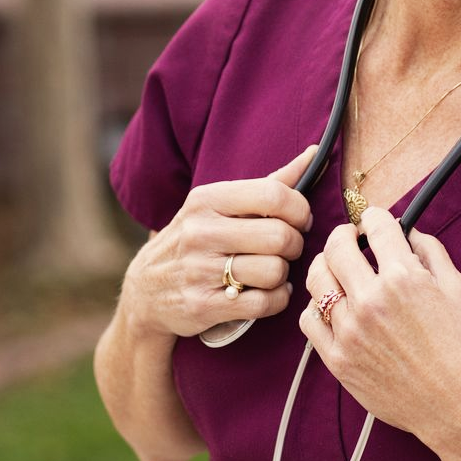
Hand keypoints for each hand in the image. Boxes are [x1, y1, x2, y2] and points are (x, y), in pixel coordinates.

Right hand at [125, 150, 316, 338]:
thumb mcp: (219, 205)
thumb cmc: (196, 240)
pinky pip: (263, 303)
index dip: (299, 210)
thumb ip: (269, 183)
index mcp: (207, 199)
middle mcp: (200, 232)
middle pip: (280, 236)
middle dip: (294, 245)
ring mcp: (199, 271)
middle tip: (286, 250)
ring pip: (274, 271)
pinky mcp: (202, 306)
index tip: (299, 220)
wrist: (145, 291)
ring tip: (272, 272)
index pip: (274, 195)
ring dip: (283, 275)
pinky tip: (267, 293)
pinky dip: (276, 300)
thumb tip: (314, 153)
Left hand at [298, 208, 460, 452]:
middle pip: (335, 246)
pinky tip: (333, 307)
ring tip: (338, 272)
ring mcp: (349, 331)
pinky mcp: (337, 359)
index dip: (374, 218)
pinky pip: (309, 320)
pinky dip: (317, 306)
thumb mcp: (457, 289)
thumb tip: (408, 231)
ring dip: (326, 267)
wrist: (457, 404)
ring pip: (316, 280)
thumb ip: (430, 252)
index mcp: (403, 278)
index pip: (375, 225)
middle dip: (344, 235)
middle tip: (351, 240)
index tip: (374, 223)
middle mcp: (370, 300)